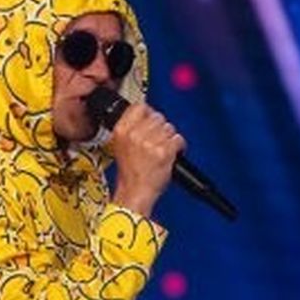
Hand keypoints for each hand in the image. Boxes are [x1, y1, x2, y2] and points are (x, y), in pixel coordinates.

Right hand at [106, 103, 184, 219]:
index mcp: (122, 130)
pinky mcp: (164, 152)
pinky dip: (180, 146)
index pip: (139, 107)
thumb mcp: (120, 145)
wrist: (135, 192)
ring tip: (163, 149)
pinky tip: (173, 153)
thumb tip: (146, 114)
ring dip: (170, 138)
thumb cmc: (130, 173)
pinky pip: (179, 139)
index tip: (151, 120)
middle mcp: (135, 134)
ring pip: (170, 127)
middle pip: (158, 116)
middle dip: (161, 128)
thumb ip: (131, 128)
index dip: (149, 113)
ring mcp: (150, 143)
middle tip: (158, 141)